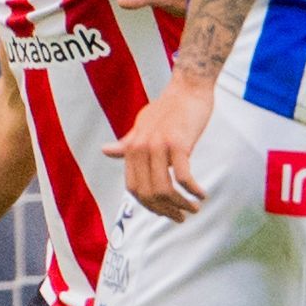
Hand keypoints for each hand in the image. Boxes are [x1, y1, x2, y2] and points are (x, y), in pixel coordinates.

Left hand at [108, 73, 215, 221]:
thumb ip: (127, 143)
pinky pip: (183, 177)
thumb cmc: (167, 107)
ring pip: (163, 189)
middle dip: (165, 211)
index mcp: (131, 148)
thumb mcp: (142, 125)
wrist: (188, 87)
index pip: (134, 189)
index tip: (166, 212)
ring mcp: (158, 146)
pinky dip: (193, 190)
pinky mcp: (178, 143)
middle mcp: (141, 148)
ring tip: (194, 209)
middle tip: (182, 217)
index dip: (149, 206)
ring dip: (180, 205)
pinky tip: (201, 194)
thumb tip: (104, 151)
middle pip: (148, 194)